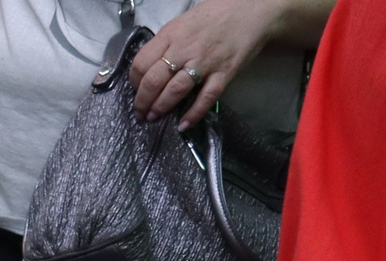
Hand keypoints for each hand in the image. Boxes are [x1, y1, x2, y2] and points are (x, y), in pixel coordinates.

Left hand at [132, 0, 286, 125]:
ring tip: (153, 117)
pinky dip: (193, 113)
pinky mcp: (224, 73)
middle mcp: (185, 49)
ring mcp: (205, 62)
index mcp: (172, 34)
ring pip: (175, 91)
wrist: (252, 9)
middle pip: (154, 80)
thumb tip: (150, 66)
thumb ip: (167, 43)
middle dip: (143, 101)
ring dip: (161, 108)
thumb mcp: (183, 23)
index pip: (142, 62)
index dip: (134, 81)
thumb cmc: (215, 14)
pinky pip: (206, 97)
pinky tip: (183, 125)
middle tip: (141, 112)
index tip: (135, 89)